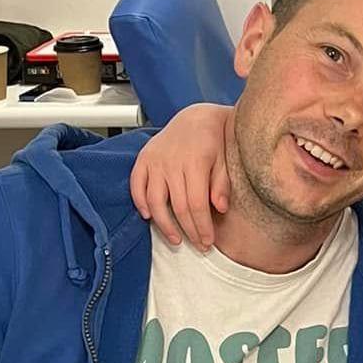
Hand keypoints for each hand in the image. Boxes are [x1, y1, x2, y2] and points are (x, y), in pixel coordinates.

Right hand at [129, 103, 234, 249]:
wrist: (197, 117)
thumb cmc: (215, 140)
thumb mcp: (226, 159)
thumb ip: (222, 183)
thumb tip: (219, 208)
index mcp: (196, 161)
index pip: (196, 204)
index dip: (201, 226)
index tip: (207, 241)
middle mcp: (172, 161)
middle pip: (177, 206)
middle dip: (188, 230)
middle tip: (198, 245)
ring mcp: (155, 160)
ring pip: (154, 200)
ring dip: (164, 224)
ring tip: (175, 239)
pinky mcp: (143, 158)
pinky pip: (136, 185)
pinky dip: (140, 203)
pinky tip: (149, 217)